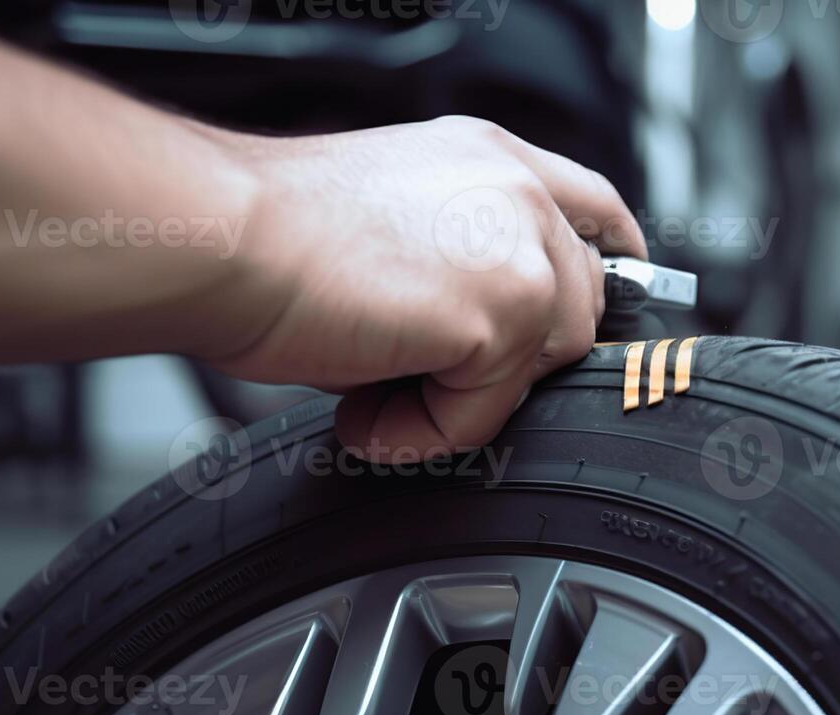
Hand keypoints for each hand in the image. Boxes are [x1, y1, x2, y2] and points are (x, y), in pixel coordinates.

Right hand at [207, 116, 646, 459]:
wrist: (221, 237)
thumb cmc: (270, 233)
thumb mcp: (395, 228)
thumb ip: (461, 262)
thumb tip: (475, 339)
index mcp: (491, 157)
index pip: (594, 208)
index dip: (613, 262)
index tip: (617, 302)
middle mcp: (517, 191)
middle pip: (576, 308)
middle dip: (508, 362)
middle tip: (415, 375)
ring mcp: (519, 249)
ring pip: (538, 367)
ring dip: (460, 401)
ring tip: (374, 388)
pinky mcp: (504, 312)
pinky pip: (486, 415)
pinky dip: (424, 433)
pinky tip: (364, 408)